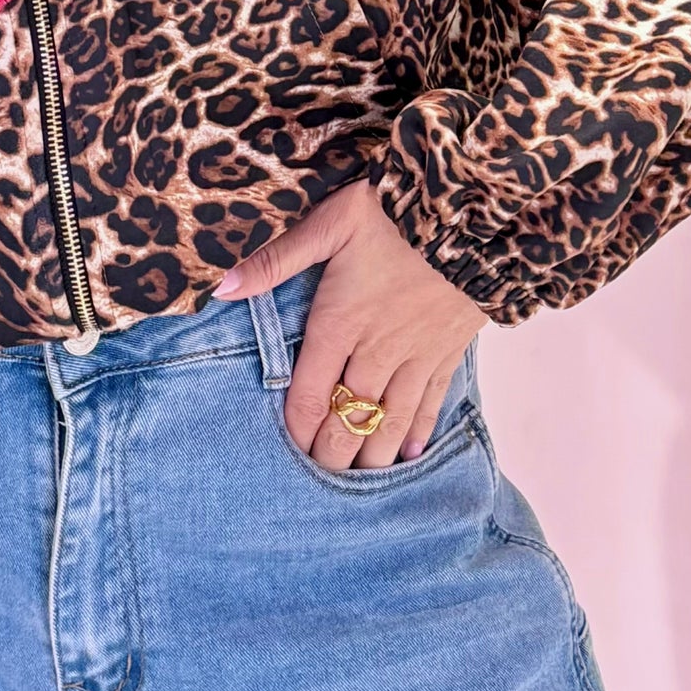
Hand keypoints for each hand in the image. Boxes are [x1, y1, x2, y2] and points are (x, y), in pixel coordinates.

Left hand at [212, 178, 485, 468]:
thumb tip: (221, 287)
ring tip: (357, 479)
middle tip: (318, 477)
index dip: (299, 428)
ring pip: (391, 420)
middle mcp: (378, 349)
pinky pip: (430, 403)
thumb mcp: (327, 223)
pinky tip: (408, 454)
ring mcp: (417, 354)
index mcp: (340, 322)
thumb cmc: (390, 212)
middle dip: (333, 452)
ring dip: (373, 453)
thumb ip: (275, 261)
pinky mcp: (447, 351)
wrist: (469, 211)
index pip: (312, 393)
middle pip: (351, 416)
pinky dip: (418, 432)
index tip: (288, 449)